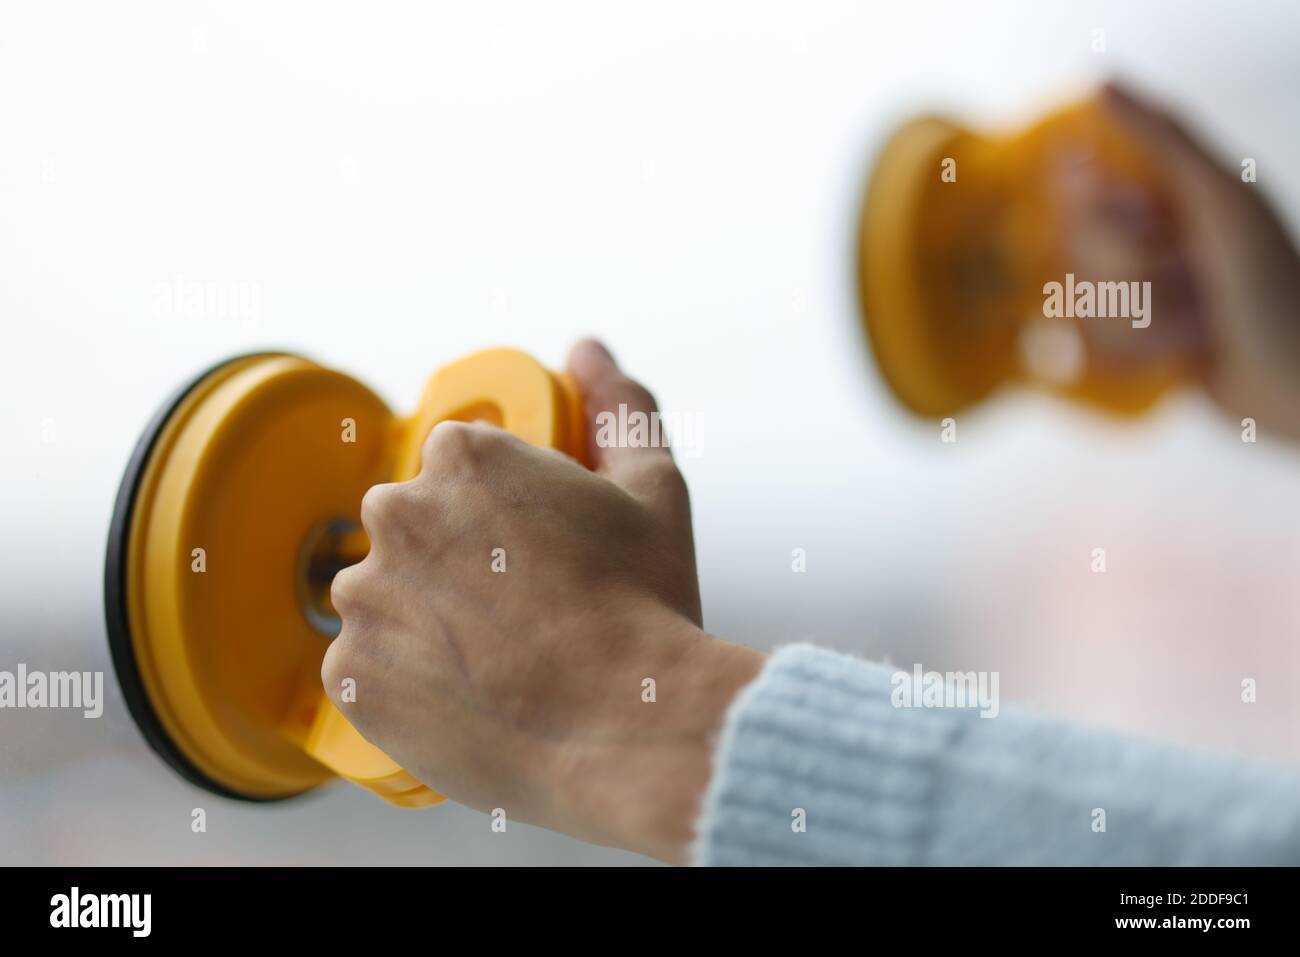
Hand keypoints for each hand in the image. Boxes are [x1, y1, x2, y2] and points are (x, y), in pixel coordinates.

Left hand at [323, 340, 764, 862]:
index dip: (499, 514)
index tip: (531, 553)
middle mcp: (396, 513)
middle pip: (412, 530)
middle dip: (455, 564)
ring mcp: (364, 597)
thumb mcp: (653, 489)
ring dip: (423, 622)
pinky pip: (365, 670)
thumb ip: (618, 405)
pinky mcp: (348, 675)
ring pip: (383, 600)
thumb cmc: (643, 607)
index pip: (456, 469)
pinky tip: (465, 696)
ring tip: (496, 662)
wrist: (624, 726)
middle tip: (521, 613)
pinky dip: (402, 684)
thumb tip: (588, 353)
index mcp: (462, 458)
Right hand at [1056, 82, 1299, 439]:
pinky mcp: (1137, 339)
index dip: (1102, 210)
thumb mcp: (1220, 199)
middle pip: (1079, 247)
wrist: (1294, 381)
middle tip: (1190, 278)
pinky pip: (1094, 341)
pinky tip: (1183, 350)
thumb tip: (1102, 82)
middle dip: (1130, 273)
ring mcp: (1142, 289)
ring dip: (1142, 317)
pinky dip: (1140, 349)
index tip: (1148, 226)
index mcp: (1172, 190)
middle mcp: (1152, 234)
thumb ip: (1164, 138)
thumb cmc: (1271, 286)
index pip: (1085, 185)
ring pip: (1084, 299)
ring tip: (1197, 321)